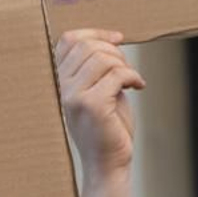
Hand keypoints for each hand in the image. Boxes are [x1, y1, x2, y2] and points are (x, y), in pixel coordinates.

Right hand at [55, 30, 144, 182]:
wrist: (107, 164)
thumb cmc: (107, 128)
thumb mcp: (97, 91)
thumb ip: (96, 68)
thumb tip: (110, 39)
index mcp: (59, 82)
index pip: (68, 40)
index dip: (95, 33)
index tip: (118, 39)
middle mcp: (62, 88)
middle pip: (87, 46)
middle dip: (114, 50)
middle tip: (127, 69)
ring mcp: (74, 97)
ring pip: (102, 58)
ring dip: (125, 64)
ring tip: (132, 80)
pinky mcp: (92, 105)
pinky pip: (117, 74)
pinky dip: (133, 76)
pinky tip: (138, 87)